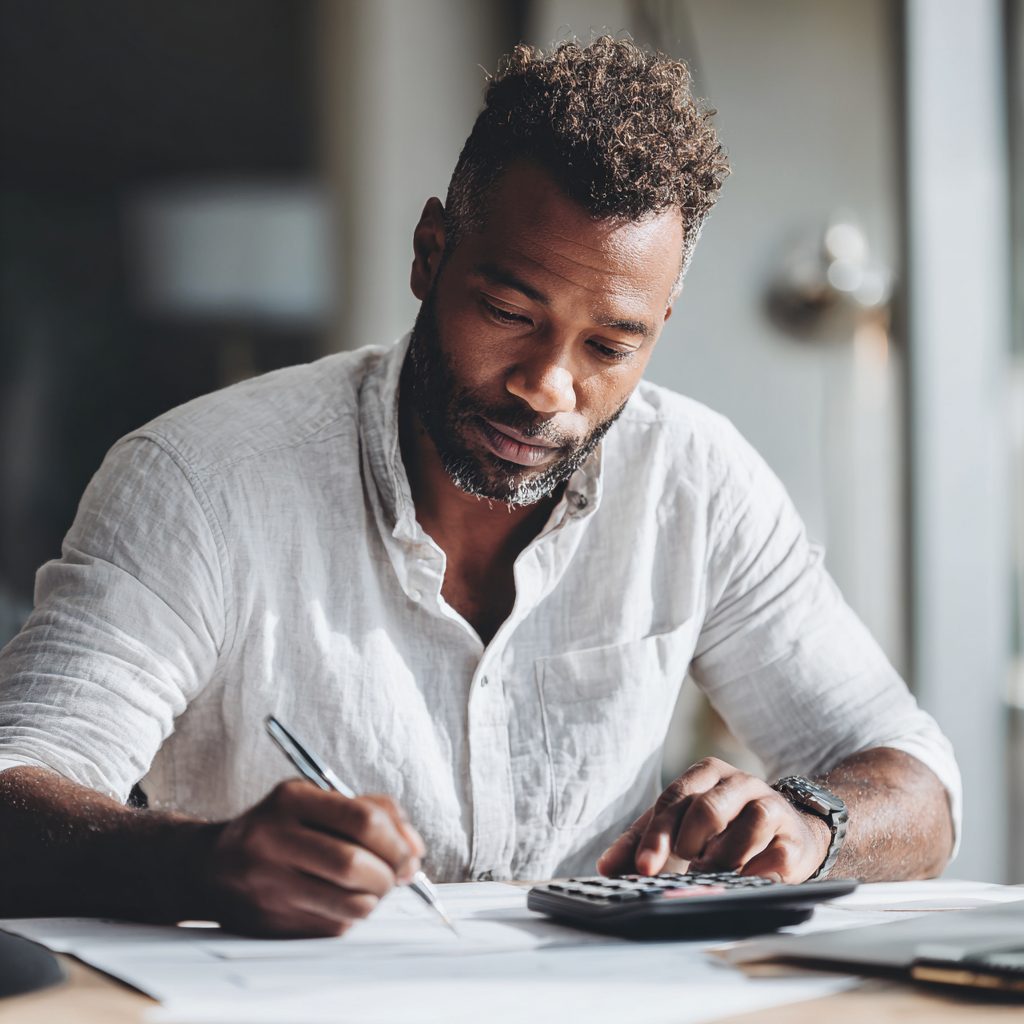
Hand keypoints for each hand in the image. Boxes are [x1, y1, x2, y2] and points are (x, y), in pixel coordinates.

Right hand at [202, 780, 425, 936]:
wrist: (210, 866)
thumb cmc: (279, 826)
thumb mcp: (317, 798)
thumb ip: (374, 810)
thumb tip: (415, 849)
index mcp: (290, 800)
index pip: (361, 819)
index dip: (397, 840)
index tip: (409, 852)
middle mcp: (274, 841)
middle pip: (354, 864)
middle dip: (390, 873)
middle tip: (397, 874)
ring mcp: (270, 886)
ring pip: (350, 903)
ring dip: (376, 899)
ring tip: (372, 886)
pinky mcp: (272, 923)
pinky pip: (335, 927)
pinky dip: (351, 916)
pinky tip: (341, 900)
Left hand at [596, 757, 830, 881]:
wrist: (786, 832)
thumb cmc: (722, 828)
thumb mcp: (680, 826)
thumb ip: (642, 842)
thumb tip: (607, 868)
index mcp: (705, 774)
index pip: (673, 801)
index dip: (656, 836)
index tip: (643, 868)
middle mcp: (738, 782)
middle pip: (707, 808)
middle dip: (689, 842)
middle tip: (685, 863)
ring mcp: (768, 805)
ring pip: (747, 827)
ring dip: (723, 860)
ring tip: (712, 872)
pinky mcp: (792, 835)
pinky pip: (775, 855)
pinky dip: (755, 871)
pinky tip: (744, 879)